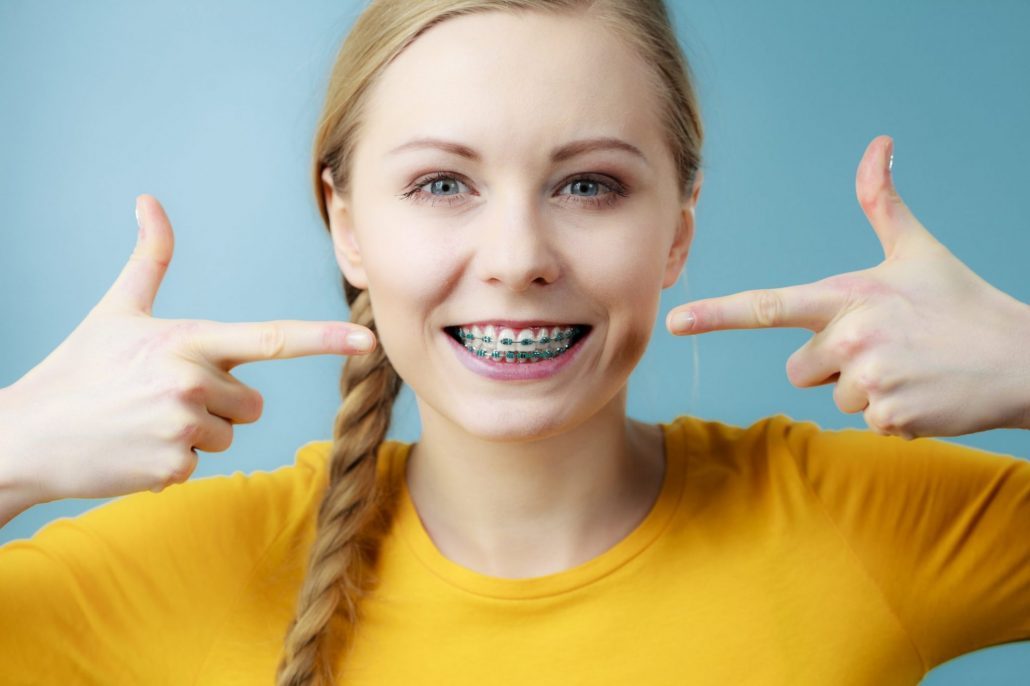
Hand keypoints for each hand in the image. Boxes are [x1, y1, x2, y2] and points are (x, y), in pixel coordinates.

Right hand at [2, 195, 376, 502]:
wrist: (26, 435)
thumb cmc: (79, 369)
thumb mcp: (116, 310)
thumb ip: (149, 259)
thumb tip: (149, 200)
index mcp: (188, 339)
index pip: (272, 338)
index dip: (324, 337)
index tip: (368, 339)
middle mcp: (193, 381)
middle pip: (252, 403)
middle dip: (220, 403)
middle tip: (163, 397)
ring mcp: (183, 427)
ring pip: (229, 435)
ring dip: (198, 433)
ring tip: (147, 421)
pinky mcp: (172, 468)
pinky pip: (201, 464)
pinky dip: (174, 460)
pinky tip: (137, 447)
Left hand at [666, 136, 1029, 438]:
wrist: (1021, 359)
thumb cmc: (961, 303)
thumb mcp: (918, 250)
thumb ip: (882, 204)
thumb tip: (878, 145)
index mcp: (847, 296)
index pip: (768, 305)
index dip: (718, 314)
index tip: (675, 321)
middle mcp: (851, 336)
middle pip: (799, 368)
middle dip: (832, 364)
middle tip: (885, 347)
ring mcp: (870, 379)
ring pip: (834, 396)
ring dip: (865, 389)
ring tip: (909, 367)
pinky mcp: (889, 418)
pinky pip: (866, 421)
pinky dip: (892, 414)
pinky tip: (923, 391)